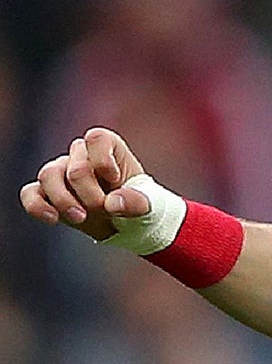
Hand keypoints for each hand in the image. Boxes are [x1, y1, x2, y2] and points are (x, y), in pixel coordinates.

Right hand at [20, 128, 151, 239]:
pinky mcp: (46, 193)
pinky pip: (30, 193)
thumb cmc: (137, 206)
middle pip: (75, 167)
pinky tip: (52, 219)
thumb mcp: (148, 205)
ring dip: (63, 200)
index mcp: (107, 147)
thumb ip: (135, 202)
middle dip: (90, 194)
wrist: (125, 225)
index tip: (115, 181)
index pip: (97, 138)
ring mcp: (61, 172)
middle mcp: (81, 155)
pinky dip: (37, 206)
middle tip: (103, 209)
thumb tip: (112, 203)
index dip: (103, 161)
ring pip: (48, 176)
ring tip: (81, 218)